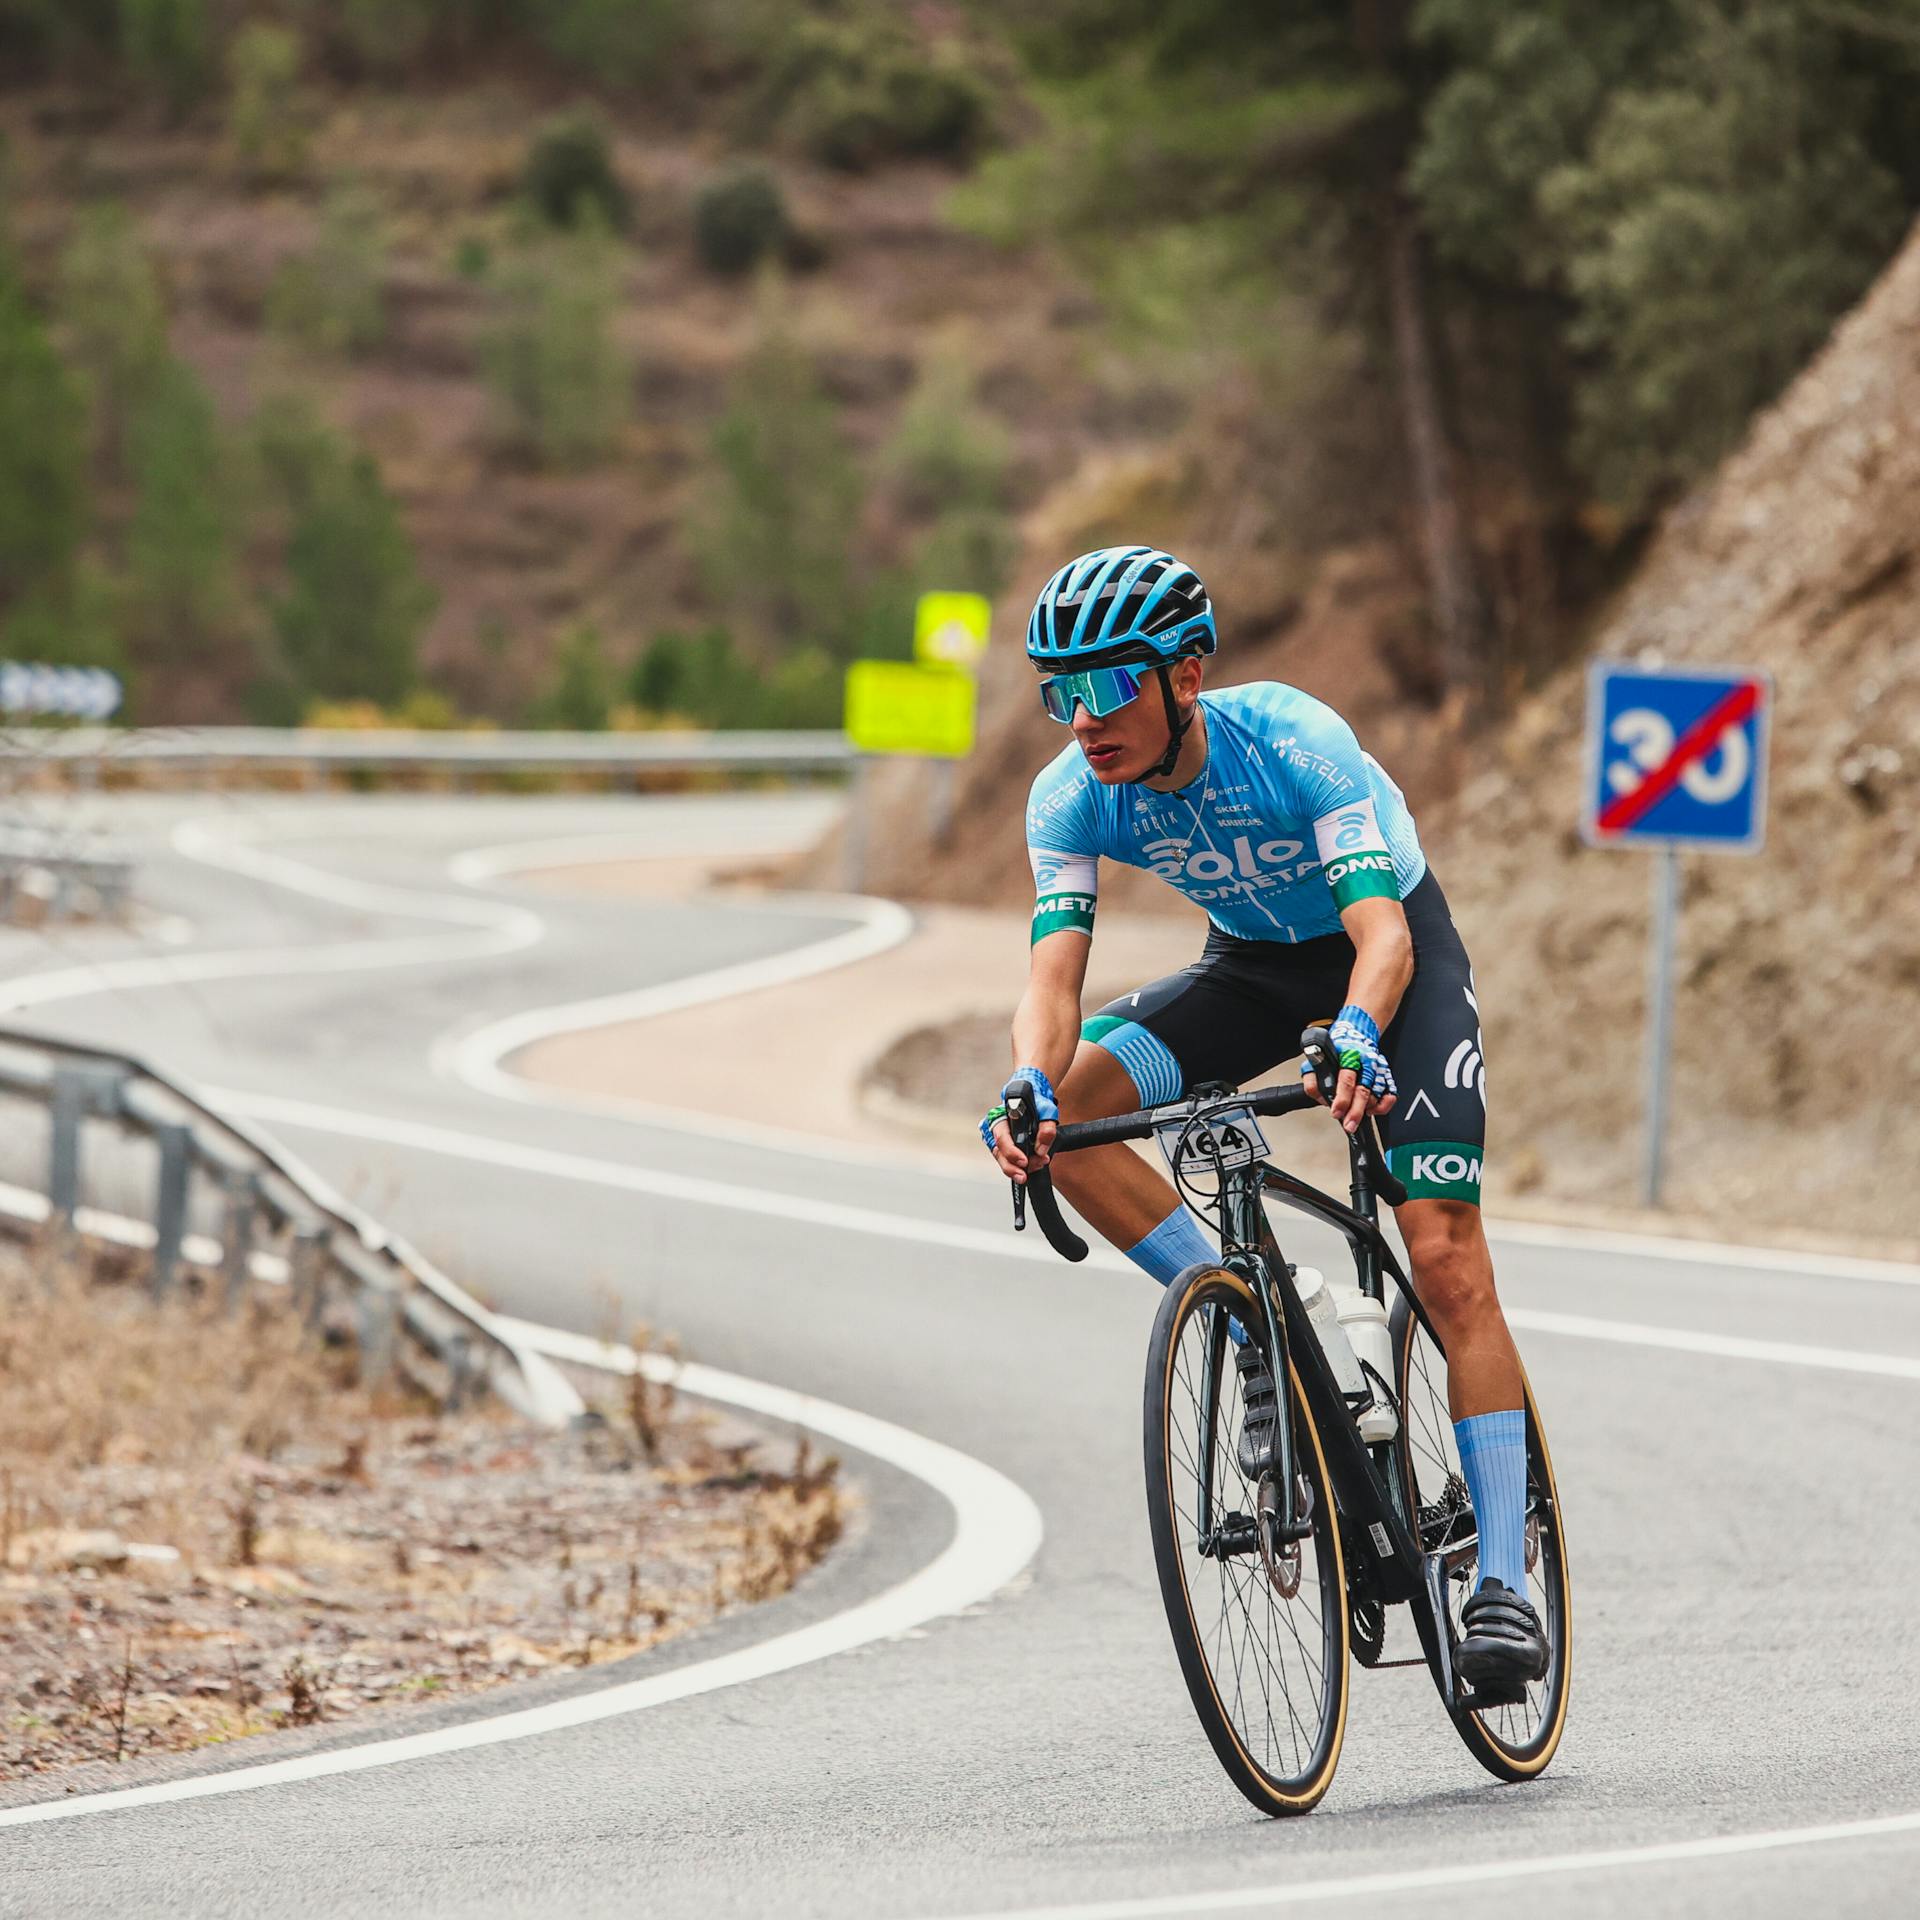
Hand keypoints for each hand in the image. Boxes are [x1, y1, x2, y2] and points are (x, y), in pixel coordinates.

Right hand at [981, 1067, 1057, 1182]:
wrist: (1033, 1094)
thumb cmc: (1036, 1100)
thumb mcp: (1046, 1110)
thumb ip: (1046, 1129)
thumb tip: (1042, 1150)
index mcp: (1001, 1118)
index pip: (1002, 1139)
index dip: (1012, 1153)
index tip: (1024, 1161)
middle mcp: (996, 1129)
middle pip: (999, 1154)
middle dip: (1012, 1168)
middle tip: (1024, 1176)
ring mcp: (1000, 1139)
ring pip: (1004, 1159)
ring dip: (1019, 1168)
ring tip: (1038, 1165)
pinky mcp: (1007, 1146)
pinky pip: (1010, 1159)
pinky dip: (1021, 1165)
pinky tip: (1034, 1164)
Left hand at [1301, 1006, 1397, 1135]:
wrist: (1356, 1032)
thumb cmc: (1336, 1048)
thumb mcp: (1317, 1057)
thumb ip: (1313, 1076)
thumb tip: (1318, 1095)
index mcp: (1347, 1056)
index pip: (1346, 1080)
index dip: (1342, 1098)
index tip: (1336, 1112)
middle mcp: (1365, 1063)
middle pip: (1363, 1091)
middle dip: (1355, 1111)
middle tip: (1349, 1125)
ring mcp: (1377, 1069)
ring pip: (1376, 1094)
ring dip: (1366, 1109)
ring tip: (1355, 1119)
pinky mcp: (1386, 1074)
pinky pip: (1391, 1093)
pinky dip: (1384, 1104)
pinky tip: (1374, 1110)